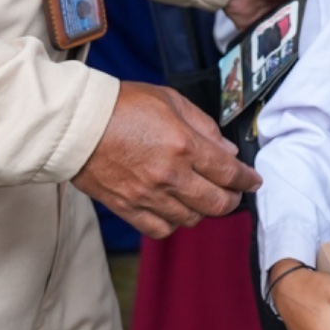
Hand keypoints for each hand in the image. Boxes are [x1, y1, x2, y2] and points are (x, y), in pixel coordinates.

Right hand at [70, 81, 259, 235]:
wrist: (76, 124)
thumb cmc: (122, 106)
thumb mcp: (171, 100)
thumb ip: (203, 126)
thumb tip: (226, 149)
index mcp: (183, 145)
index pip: (229, 172)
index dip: (247, 180)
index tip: (253, 181)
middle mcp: (170, 175)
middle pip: (217, 203)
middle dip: (232, 199)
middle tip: (233, 192)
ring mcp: (148, 195)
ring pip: (191, 219)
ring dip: (203, 211)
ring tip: (202, 198)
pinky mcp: (128, 208)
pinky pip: (161, 229)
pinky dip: (173, 223)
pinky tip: (175, 210)